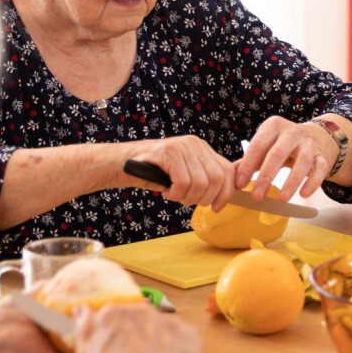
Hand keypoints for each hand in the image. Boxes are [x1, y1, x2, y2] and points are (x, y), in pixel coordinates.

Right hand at [73, 304, 200, 352]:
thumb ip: (84, 330)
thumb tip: (84, 310)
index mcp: (112, 314)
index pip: (113, 316)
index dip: (114, 336)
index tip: (115, 352)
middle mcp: (141, 312)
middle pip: (139, 320)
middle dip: (137, 337)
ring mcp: (168, 323)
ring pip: (162, 329)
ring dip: (158, 343)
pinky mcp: (189, 337)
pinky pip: (184, 340)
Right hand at [122, 135, 237, 210]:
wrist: (124, 164)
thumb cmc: (155, 172)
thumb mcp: (185, 174)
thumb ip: (204, 179)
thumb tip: (225, 196)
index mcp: (203, 149)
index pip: (228, 171)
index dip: (226, 193)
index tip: (217, 208)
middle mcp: (196, 144)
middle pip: (216, 179)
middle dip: (204, 198)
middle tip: (187, 201)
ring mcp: (182, 146)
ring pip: (200, 183)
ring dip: (187, 197)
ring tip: (175, 195)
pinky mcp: (169, 152)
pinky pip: (183, 182)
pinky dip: (175, 194)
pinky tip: (166, 191)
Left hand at [237, 116, 336, 200]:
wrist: (315, 136)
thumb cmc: (283, 144)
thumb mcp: (267, 145)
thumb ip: (250, 159)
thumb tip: (230, 177)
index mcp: (273, 126)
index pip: (257, 145)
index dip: (248, 165)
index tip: (240, 184)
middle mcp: (292, 132)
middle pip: (278, 153)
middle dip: (266, 176)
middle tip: (257, 196)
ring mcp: (309, 143)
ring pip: (302, 161)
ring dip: (291, 181)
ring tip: (282, 199)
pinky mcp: (322, 155)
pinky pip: (320, 169)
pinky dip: (312, 182)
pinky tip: (304, 194)